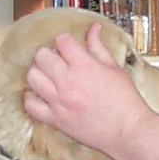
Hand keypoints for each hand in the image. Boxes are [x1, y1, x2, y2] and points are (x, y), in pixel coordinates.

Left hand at [24, 22, 150, 156]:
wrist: (127, 130)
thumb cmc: (125, 101)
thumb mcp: (115, 68)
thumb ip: (99, 47)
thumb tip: (93, 29)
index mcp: (85, 67)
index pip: (62, 41)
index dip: (65, 40)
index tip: (69, 45)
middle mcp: (68, 82)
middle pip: (42, 56)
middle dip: (50, 54)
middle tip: (58, 59)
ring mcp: (59, 101)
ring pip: (32, 77)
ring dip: (39, 72)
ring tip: (49, 75)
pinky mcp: (55, 118)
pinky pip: (30, 105)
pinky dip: (32, 98)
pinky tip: (41, 94)